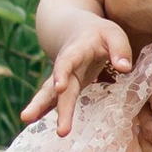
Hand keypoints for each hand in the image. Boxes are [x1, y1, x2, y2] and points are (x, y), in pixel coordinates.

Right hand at [20, 15, 133, 135]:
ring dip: (40, 108)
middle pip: (55, 86)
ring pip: (49, 94)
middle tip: (42, 122)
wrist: (76, 29)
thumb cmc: (99, 34)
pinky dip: (43, 110)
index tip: (59, 87)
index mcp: (76, 52)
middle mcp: (65, 67)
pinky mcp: (65, 89)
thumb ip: (120, 49)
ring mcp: (62, 79)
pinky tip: (33, 121)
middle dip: (51, 104)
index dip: (62, 73)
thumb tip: (124, 69)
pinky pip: (53, 100)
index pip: (67, 62)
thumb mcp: (113, 34)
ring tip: (26, 119)